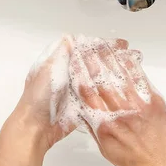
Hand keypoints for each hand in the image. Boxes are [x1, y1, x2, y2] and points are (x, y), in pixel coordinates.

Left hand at [15, 35, 128, 151]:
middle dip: (108, 58)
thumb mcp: (48, 69)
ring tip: (130, 69)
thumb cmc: (38, 96)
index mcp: (58, 63)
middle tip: (128, 55)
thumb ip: (62, 53)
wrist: (36, 128)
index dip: (98, 45)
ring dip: (111, 74)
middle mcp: (68, 75)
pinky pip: (97, 96)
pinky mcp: (82, 106)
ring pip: (96, 79)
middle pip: (91, 63)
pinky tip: (123, 88)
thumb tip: (71, 37)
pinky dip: (108, 92)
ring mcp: (76, 91)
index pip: (81, 49)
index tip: (118, 43)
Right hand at [77, 45, 165, 165]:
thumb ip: (94, 128)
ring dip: (109, 59)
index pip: (88, 95)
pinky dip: (132, 66)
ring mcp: (138, 105)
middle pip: (101, 82)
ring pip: (120, 77)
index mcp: (105, 125)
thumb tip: (84, 111)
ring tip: (101, 45)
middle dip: (92, 62)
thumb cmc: (137, 162)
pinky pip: (141, 80)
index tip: (75, 62)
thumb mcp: (107, 150)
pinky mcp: (154, 101)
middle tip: (85, 46)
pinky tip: (125, 55)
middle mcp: (120, 113)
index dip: (80, 75)